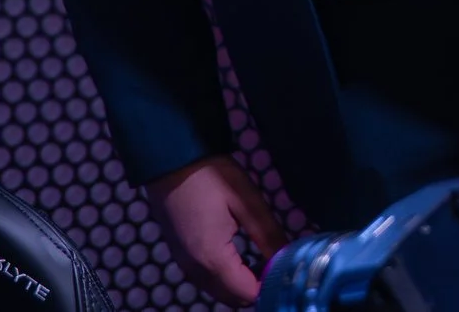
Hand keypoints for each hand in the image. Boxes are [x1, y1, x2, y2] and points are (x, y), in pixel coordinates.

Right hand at [144, 154, 287, 305]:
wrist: (169, 159)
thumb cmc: (210, 176)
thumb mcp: (247, 201)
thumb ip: (269, 235)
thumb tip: (289, 258)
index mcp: (212, 259)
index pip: (248, 294)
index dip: (271, 285)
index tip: (287, 265)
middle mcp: (195, 271)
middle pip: (233, 299)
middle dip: (258, 287)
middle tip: (277, 262)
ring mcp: (184, 265)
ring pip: (219, 292)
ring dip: (242, 284)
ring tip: (262, 257)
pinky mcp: (180, 257)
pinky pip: (207, 281)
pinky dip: (226, 278)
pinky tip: (241, 255)